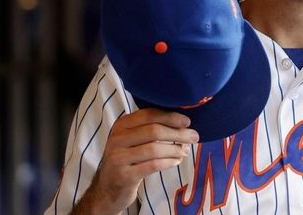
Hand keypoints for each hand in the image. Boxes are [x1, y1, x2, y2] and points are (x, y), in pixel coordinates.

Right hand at [72, 109, 198, 213]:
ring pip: (154, 149)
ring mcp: (118, 158)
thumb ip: (150, 127)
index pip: (149, 114)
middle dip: (178, 133)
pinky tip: (176, 161)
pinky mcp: (124, 176)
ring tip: (185, 151)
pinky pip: (153, 165)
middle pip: (154, 131)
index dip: (170, 117)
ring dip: (175, 149)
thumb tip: (183, 122)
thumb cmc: (128, 158)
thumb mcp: (133, 139)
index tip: (187, 121)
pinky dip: (169, 162)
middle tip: (194, 136)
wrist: (108, 187)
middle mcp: (117, 139)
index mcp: (122, 125)